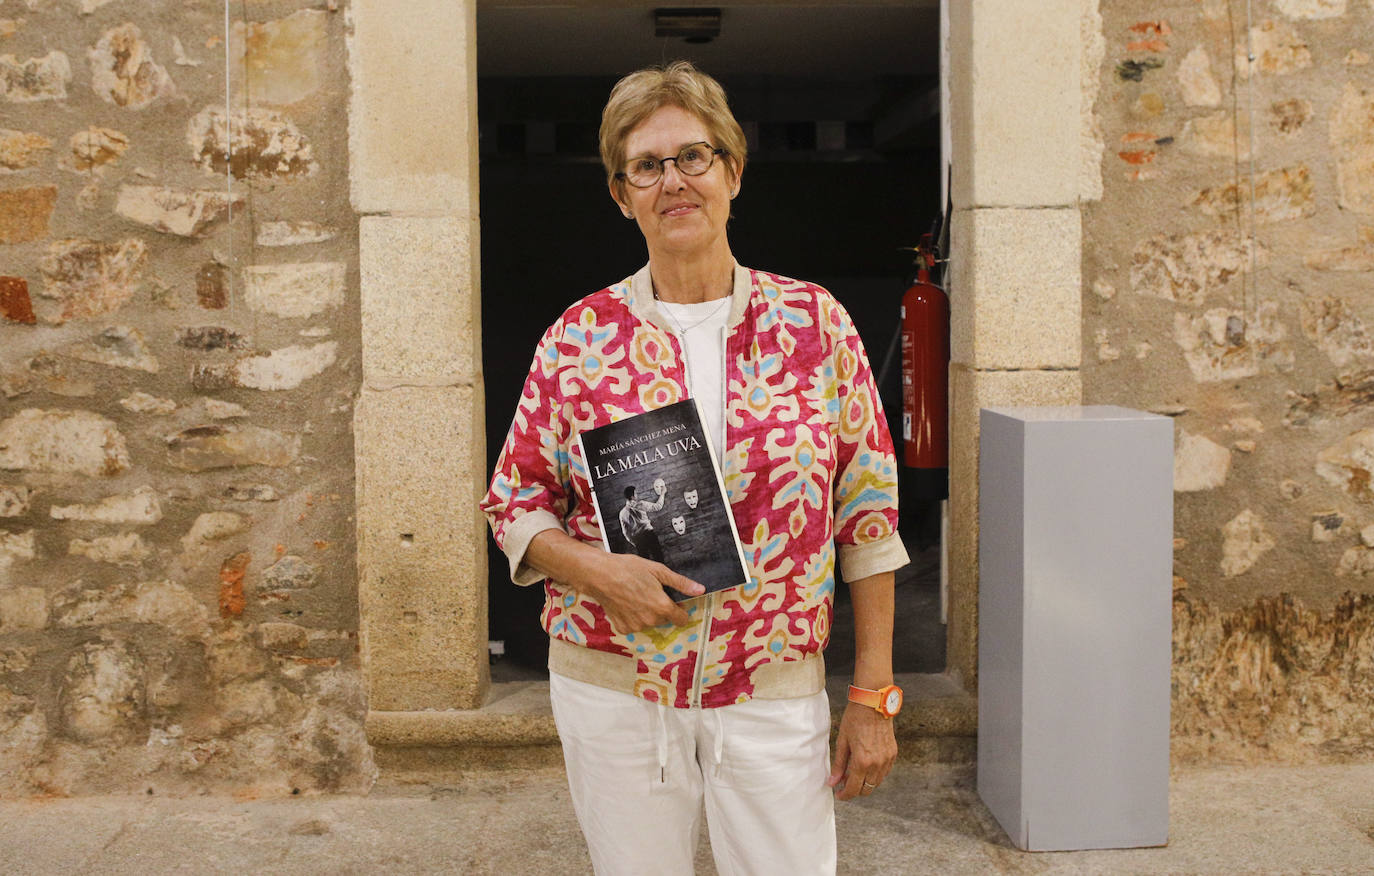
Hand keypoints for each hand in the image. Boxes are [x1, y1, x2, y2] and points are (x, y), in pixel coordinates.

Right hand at [577, 550, 704, 632]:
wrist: (600, 575)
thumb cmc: (629, 569)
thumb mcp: (658, 571)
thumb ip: (680, 583)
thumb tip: (701, 590)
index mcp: (662, 607)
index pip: (682, 619)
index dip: (680, 609)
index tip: (673, 600)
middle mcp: (650, 621)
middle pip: (664, 620)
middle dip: (661, 609)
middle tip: (650, 592)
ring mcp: (635, 626)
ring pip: (649, 622)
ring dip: (647, 613)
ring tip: (636, 595)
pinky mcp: (622, 628)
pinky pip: (634, 625)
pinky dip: (632, 617)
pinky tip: (626, 603)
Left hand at [827, 702, 896, 799]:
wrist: (873, 704)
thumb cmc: (855, 719)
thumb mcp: (842, 742)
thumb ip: (839, 765)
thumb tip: (833, 783)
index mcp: (862, 761)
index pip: (854, 789)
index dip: (845, 795)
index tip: (839, 794)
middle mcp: (877, 764)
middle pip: (867, 789)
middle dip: (855, 790)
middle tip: (844, 782)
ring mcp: (887, 759)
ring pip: (877, 782)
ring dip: (865, 782)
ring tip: (854, 772)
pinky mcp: (893, 754)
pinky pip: (884, 772)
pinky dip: (875, 773)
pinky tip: (866, 765)